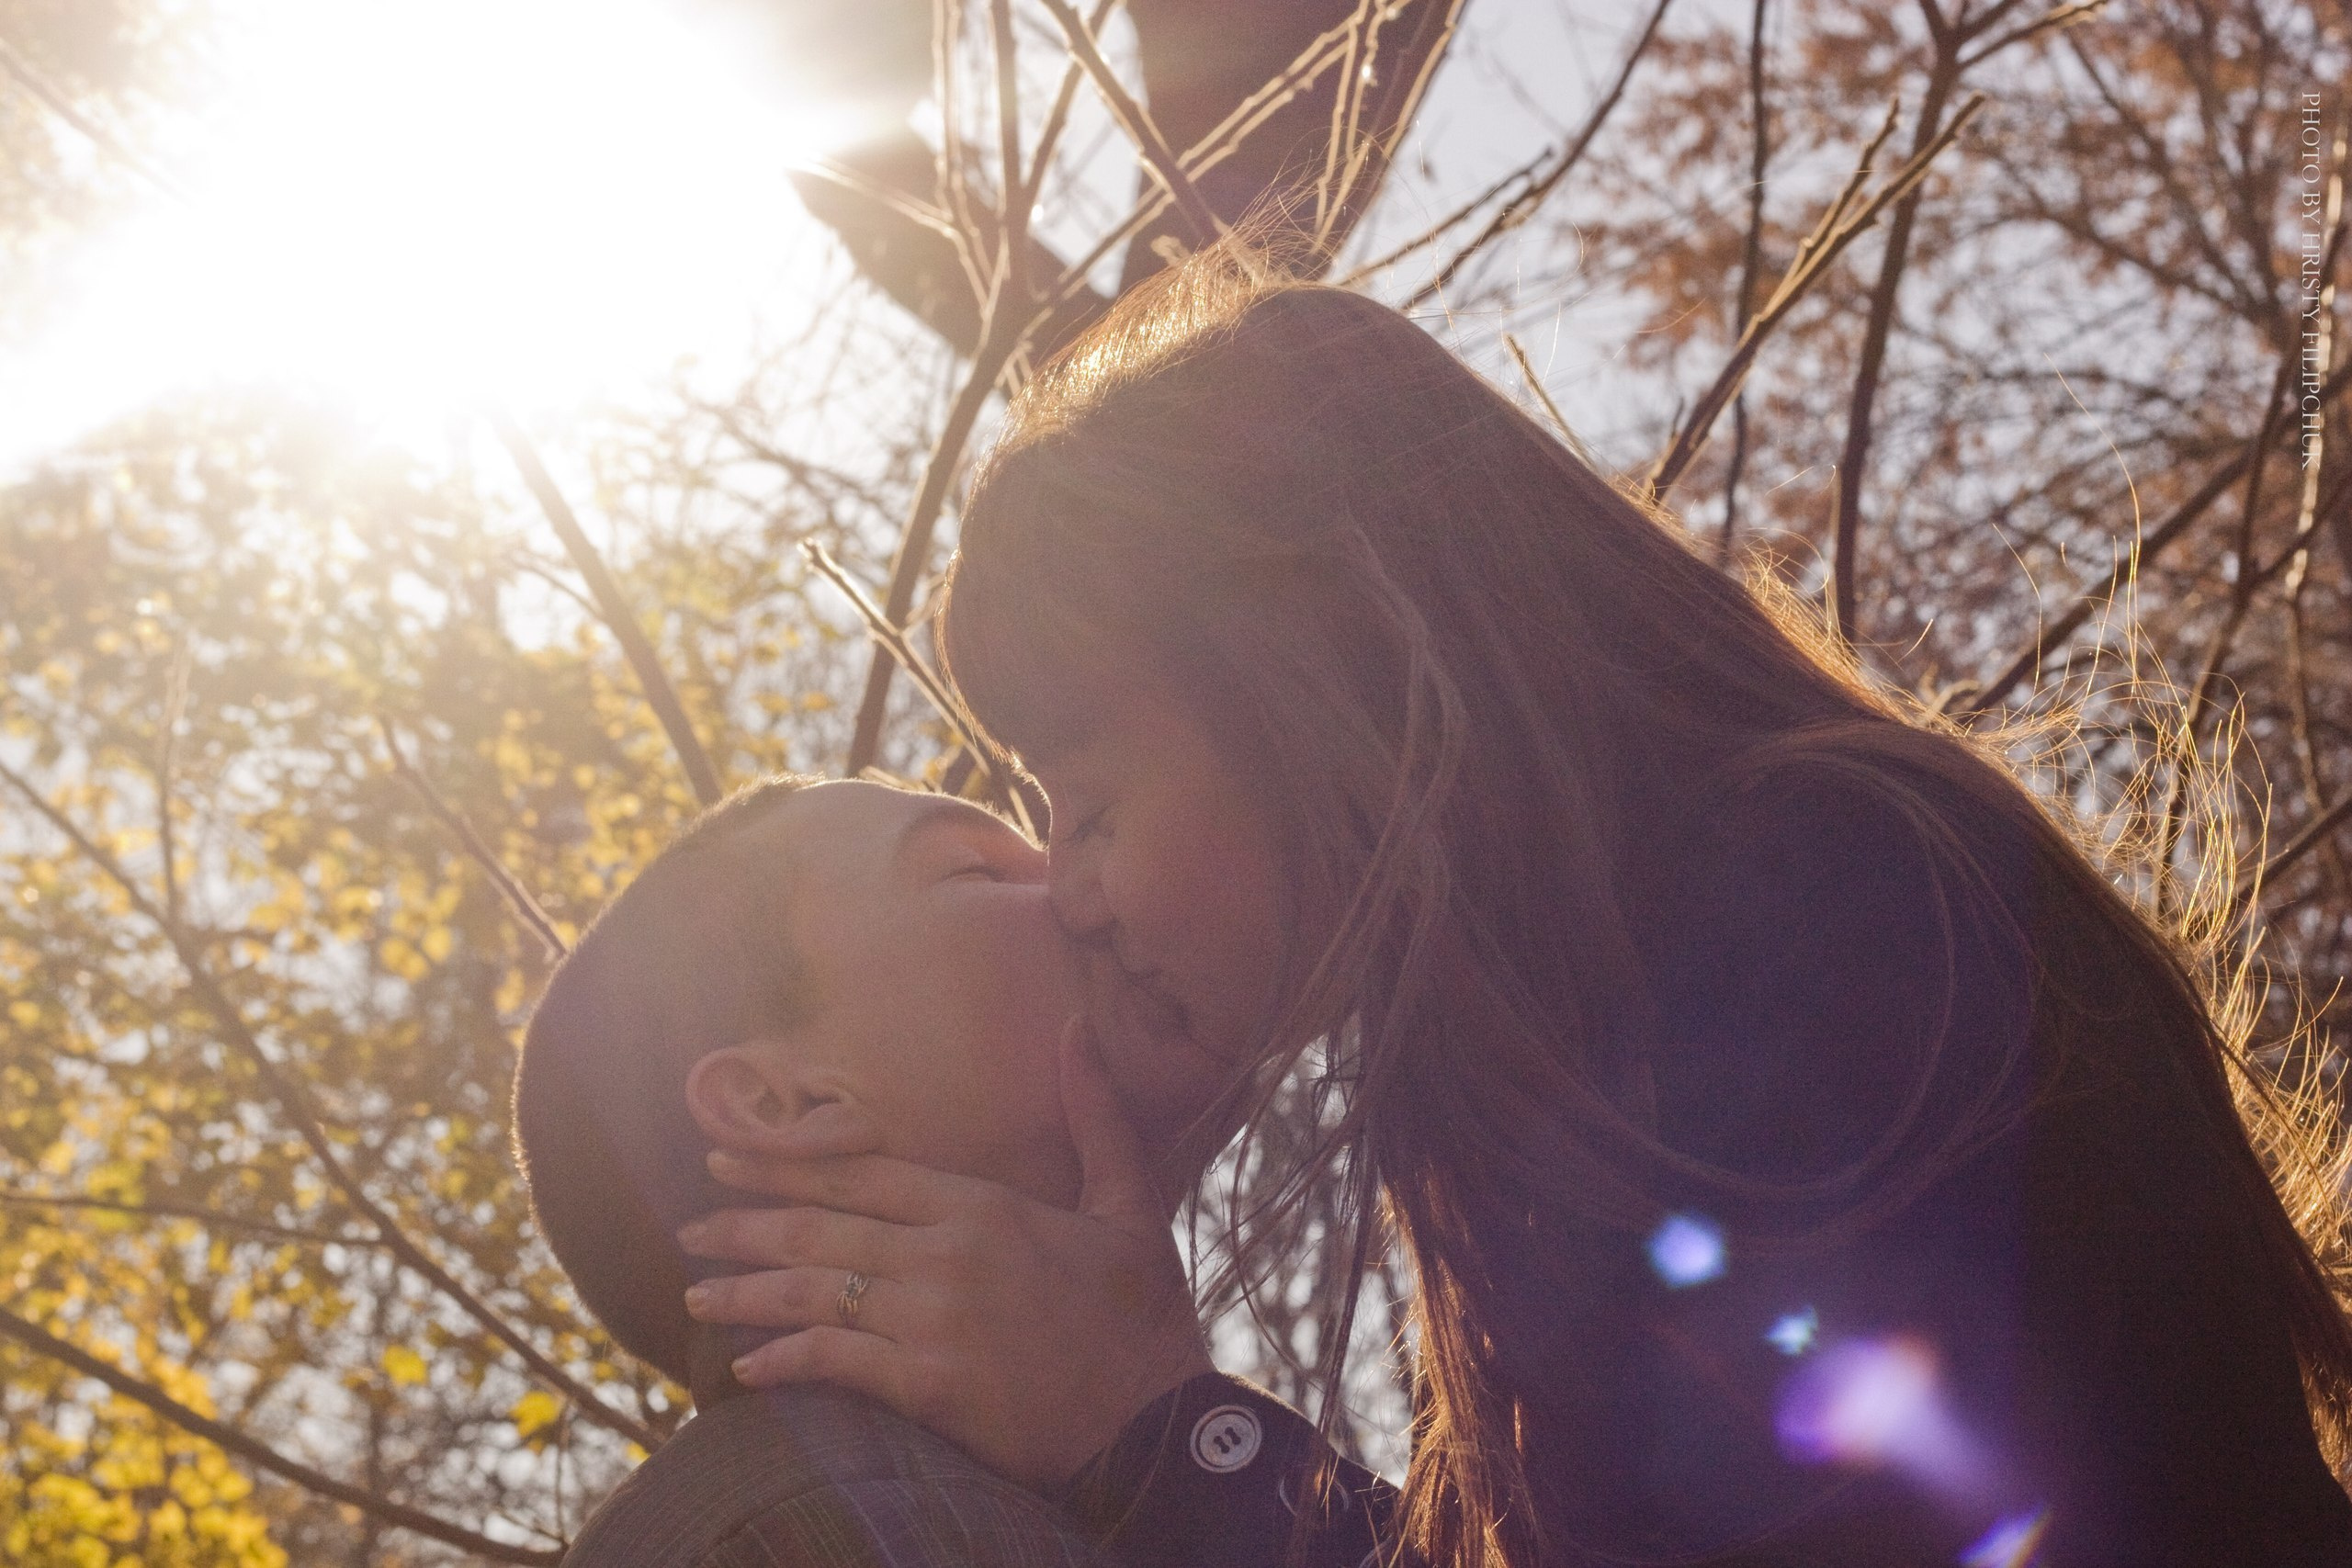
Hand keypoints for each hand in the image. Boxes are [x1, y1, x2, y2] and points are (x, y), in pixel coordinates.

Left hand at [677, 1020, 1213, 1490]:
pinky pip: (835, 1365)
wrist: (1161, 1422)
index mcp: (985, 1206)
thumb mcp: (1128, 1204)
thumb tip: (1080, 1029)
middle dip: (745, 1226)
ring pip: (815, 1294)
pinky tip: (746, 1370)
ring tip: (694, 1296)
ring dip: (746, 1294)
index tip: (730, 1155)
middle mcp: (948, 1254)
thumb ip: (1095, 1116)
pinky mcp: (930, 1386)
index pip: (864, 1172)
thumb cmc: (1144, 1317)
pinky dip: (784, 1363)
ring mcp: (935, 1321)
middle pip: (823, 1229)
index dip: (788, 1163)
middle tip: (688, 1228)